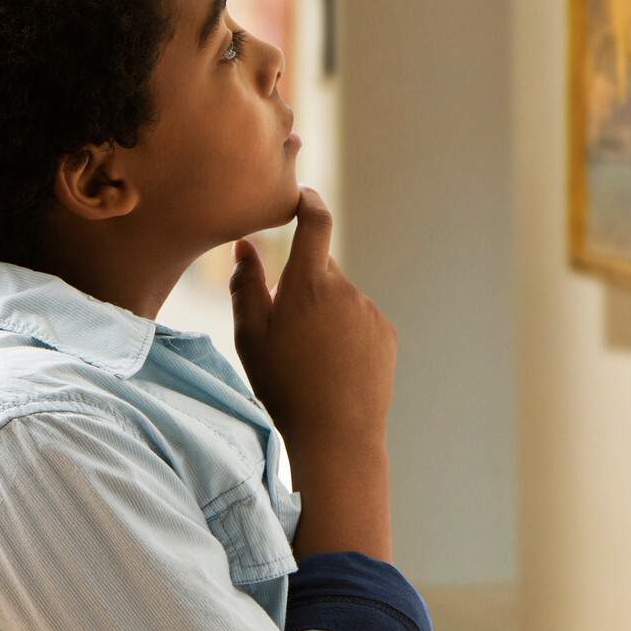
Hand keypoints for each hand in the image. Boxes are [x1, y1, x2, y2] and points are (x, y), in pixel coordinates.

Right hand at [228, 188, 395, 452]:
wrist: (337, 434)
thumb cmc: (283, 385)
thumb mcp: (250, 336)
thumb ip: (246, 285)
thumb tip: (245, 247)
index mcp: (309, 282)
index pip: (315, 221)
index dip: (309, 202)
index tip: (303, 196)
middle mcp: (345, 288)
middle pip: (321, 269)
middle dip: (304, 285)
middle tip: (285, 329)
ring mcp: (369, 310)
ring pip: (339, 298)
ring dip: (324, 313)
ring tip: (310, 360)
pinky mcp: (385, 333)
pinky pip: (359, 320)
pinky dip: (345, 333)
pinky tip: (333, 368)